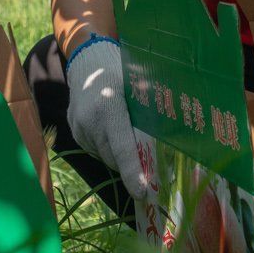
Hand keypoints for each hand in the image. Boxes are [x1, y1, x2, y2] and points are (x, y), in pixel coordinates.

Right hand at [65, 38, 153, 202]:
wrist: (88, 60)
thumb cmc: (122, 70)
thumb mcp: (141, 84)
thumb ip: (153, 110)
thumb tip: (179, 138)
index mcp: (109, 107)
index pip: (123, 148)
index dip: (133, 173)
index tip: (143, 193)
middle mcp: (89, 121)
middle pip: (115, 158)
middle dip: (132, 165)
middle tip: (152, 167)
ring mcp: (78, 127)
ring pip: (105, 156)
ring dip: (119, 154)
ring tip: (129, 135)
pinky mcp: (74, 131)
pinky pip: (96, 149)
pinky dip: (108, 146)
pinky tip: (114, 131)